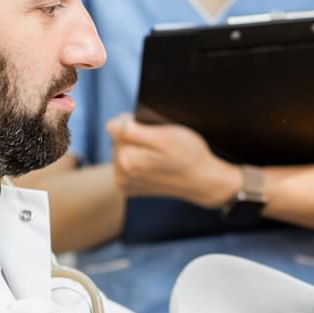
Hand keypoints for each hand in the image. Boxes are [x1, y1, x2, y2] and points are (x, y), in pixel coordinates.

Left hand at [106, 113, 239, 207]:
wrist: (202, 181)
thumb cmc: (189, 156)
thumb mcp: (166, 136)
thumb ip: (133, 131)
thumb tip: (111, 125)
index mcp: (127, 160)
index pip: (119, 126)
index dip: (138, 123)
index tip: (156, 133)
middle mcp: (121, 174)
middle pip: (119, 140)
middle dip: (137, 137)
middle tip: (161, 145)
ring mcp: (125, 184)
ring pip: (122, 151)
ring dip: (138, 149)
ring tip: (159, 156)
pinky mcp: (129, 188)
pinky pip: (126, 164)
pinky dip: (138, 160)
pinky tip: (154, 165)